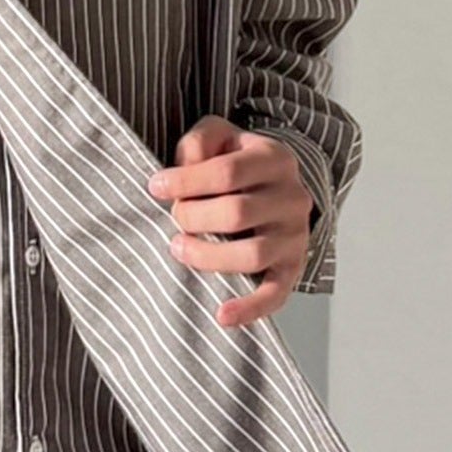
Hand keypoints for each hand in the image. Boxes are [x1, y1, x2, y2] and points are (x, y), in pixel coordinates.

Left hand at [146, 114, 312, 329]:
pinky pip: (276, 294)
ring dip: (208, 257)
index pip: (227, 172)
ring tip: (179, 249)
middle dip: (193, 217)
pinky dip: (249, 308)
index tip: (155, 187)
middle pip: (237, 213)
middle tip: (175, 218)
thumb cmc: (235, 161)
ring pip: (253, 255)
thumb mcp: (218, 136)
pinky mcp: (292, 268)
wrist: (275, 186)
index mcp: (274, 159)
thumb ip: (200, 141)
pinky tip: (221, 314)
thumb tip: (183, 169)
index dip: (185, 181)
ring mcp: (295, 236)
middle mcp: (292, 198)